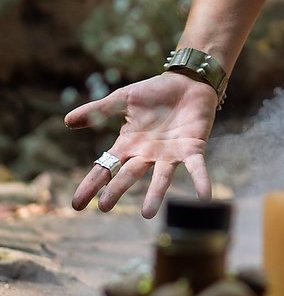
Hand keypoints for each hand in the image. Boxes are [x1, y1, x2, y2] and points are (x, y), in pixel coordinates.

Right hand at [64, 73, 217, 217]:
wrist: (188, 81)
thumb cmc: (155, 93)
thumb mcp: (123, 99)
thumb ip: (98, 110)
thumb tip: (67, 121)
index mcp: (129, 144)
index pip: (106, 167)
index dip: (92, 185)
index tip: (77, 204)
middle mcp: (147, 154)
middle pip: (129, 175)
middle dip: (118, 190)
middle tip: (105, 207)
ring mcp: (170, 154)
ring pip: (161, 178)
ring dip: (155, 194)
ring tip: (147, 213)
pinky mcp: (193, 148)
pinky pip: (197, 167)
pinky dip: (201, 181)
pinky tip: (205, 196)